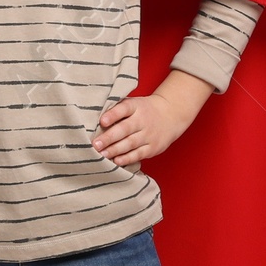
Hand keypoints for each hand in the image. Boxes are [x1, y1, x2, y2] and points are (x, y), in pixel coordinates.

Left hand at [94, 72, 210, 164]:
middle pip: (125, 129)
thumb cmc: (144, 110)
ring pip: (130, 143)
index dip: (113, 115)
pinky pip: (139, 154)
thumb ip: (117, 110)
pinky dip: (127, 158)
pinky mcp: (153, 147)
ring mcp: (149, 134)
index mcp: (136, 106)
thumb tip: (94, 121)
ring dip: (115, 150)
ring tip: (101, 154)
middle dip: (109, 137)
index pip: (124, 109)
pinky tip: (116, 161)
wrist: (171, 114)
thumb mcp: (133, 104)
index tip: (102, 121)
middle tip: (95, 144)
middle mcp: (143, 120)